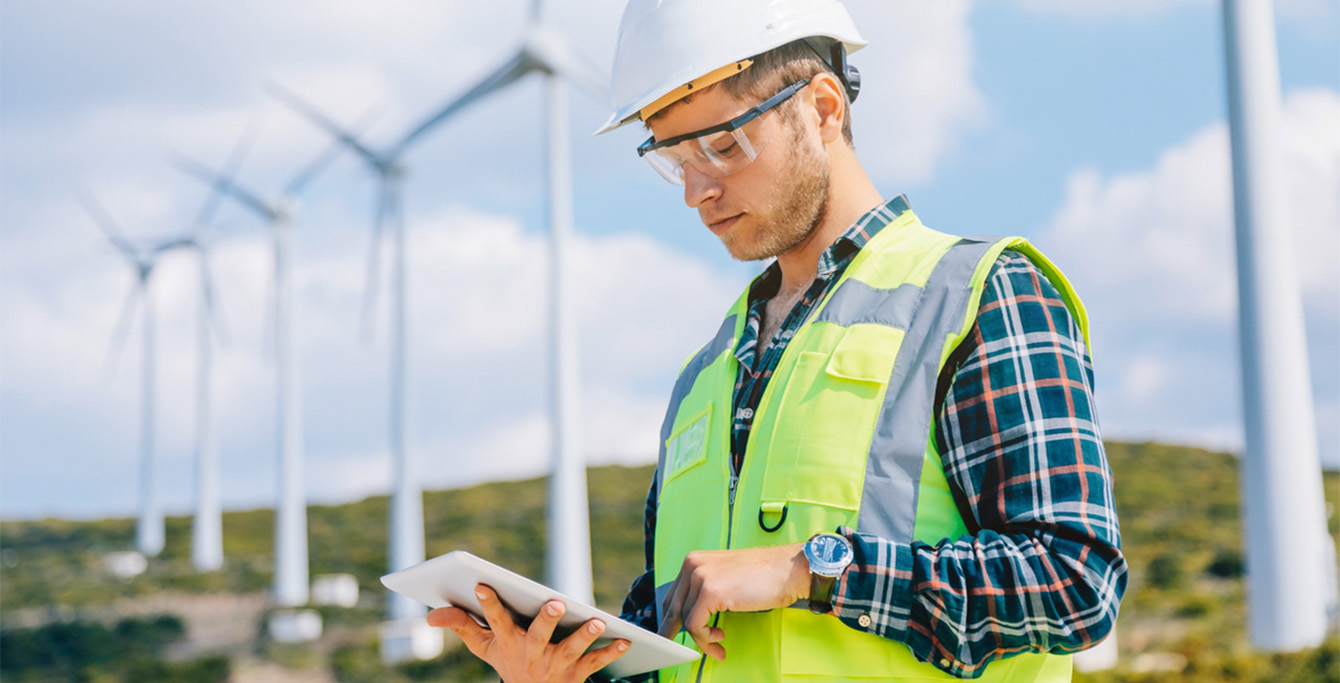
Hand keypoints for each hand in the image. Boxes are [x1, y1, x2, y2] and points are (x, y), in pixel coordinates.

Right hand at [427, 584, 629, 682]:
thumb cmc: (509, 660)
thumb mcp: (484, 647)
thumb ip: (461, 626)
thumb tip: (431, 614)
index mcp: (507, 642)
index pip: (494, 620)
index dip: (488, 603)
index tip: (483, 584)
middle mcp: (531, 654)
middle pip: (538, 635)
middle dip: (547, 620)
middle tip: (557, 603)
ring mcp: (556, 664)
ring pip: (571, 649)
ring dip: (585, 635)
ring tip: (597, 621)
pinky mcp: (577, 672)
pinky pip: (596, 662)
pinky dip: (610, 651)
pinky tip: (624, 640)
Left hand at [656, 543, 808, 660]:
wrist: (787, 570)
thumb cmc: (764, 576)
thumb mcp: (725, 578)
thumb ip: (705, 591)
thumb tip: (691, 615)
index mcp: (695, 560)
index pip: (673, 595)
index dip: (671, 619)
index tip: (671, 635)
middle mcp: (692, 565)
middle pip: (673, 608)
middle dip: (675, 633)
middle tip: (678, 650)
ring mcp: (700, 577)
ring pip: (685, 620)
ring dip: (701, 639)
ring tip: (718, 644)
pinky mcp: (710, 592)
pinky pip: (696, 626)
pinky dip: (706, 639)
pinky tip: (720, 637)